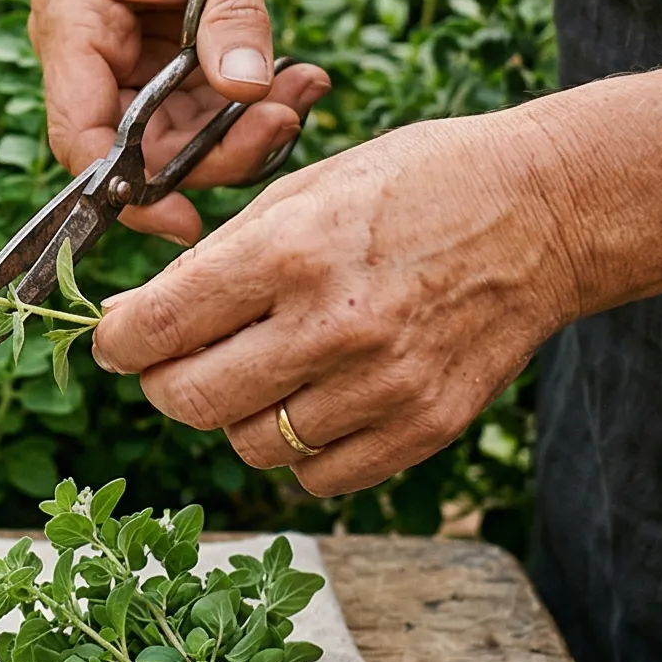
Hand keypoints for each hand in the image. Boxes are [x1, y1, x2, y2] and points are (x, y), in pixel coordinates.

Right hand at [29, 0, 331, 241]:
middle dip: (213, 151)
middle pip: (134, 150)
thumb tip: (242, 90)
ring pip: (175, 141)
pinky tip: (300, 80)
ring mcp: (125, 61)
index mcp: (72, 16)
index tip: (188, 223)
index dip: (125, 190)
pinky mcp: (163, 64)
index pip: (79, 134)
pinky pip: (202, 116)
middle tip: (287, 121)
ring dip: (244, 131)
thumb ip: (232, 11)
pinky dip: (253, 109)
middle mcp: (87, 48)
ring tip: (308, 88)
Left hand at [89, 114, 581, 494]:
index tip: (116, 340)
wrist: (545, 212)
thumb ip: (221, 260)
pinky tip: (315, 401)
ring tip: (262, 371)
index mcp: (290, 251)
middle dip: (165, 383)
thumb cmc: (415, 185)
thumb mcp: (305, 189)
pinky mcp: (423, 427)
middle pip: (190, 401)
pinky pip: (318, 476)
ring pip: (250, 446)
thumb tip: (142, 321)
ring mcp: (382, 386)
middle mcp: (332, 326)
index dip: (118, 342)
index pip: (159, 328)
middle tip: (176, 361)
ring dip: (237, 416)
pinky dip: (301, 449)